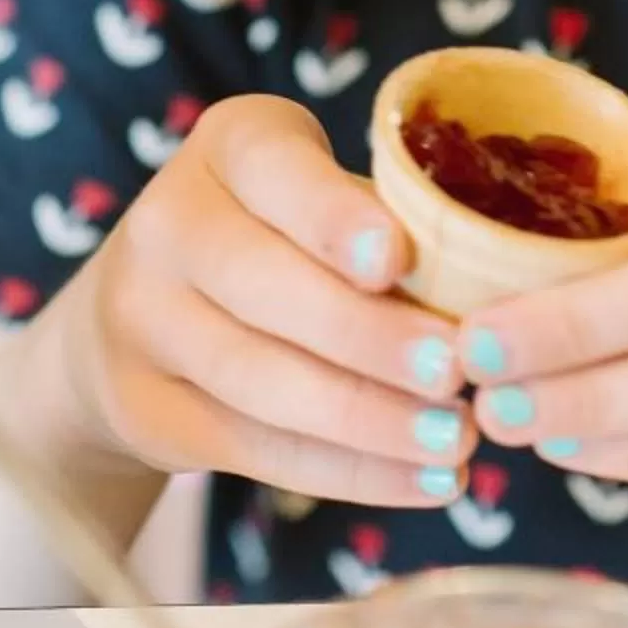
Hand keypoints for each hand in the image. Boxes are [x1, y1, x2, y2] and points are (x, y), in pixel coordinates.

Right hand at [42, 96, 478, 508]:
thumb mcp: (322, 193)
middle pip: (268, 289)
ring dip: (370, 420)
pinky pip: (257, 449)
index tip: (397, 261)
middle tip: (457, 371)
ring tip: (457, 440)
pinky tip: (424, 482)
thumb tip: (490, 300)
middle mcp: (169, 223)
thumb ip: (387, 225)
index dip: (334, 219)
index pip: (276, 172)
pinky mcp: (148, 410)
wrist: (138, 311)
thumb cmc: (282, 233)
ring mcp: (144, 320)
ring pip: (262, 381)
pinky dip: (350, 473)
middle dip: (370, 337)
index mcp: (229, 145)